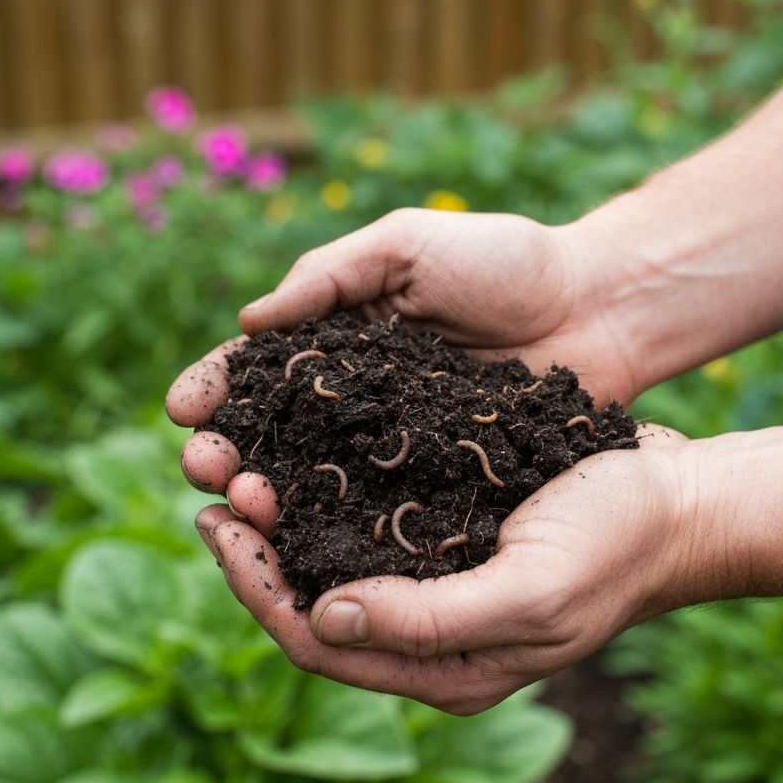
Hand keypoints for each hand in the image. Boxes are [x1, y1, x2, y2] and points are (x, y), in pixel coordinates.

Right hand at [166, 209, 640, 513]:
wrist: (598, 305)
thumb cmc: (506, 261)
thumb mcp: (408, 245)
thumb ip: (329, 276)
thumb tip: (248, 324)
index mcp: (339, 338)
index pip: (260, 368)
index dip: (218, 387)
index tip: (185, 408)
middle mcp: (355, 399)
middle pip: (274, 432)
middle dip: (229, 449)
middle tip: (208, 468)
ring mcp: (391, 444)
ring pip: (314, 478)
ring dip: (269, 492)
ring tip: (244, 503)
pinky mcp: (433, 480)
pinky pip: (375, 505)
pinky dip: (335, 523)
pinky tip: (303, 538)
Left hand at [189, 424, 697, 714]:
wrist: (679, 503)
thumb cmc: (616, 546)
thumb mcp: (530, 592)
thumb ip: (430, 621)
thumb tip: (322, 619)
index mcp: (444, 667)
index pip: (318, 644)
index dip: (257, 589)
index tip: (216, 526)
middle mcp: (429, 635)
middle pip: (312, 605)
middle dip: (256, 552)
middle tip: (215, 484)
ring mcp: (439, 586)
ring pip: (333, 563)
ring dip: (283, 521)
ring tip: (242, 466)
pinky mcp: (450, 540)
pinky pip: (368, 527)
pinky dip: (325, 498)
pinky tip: (301, 457)